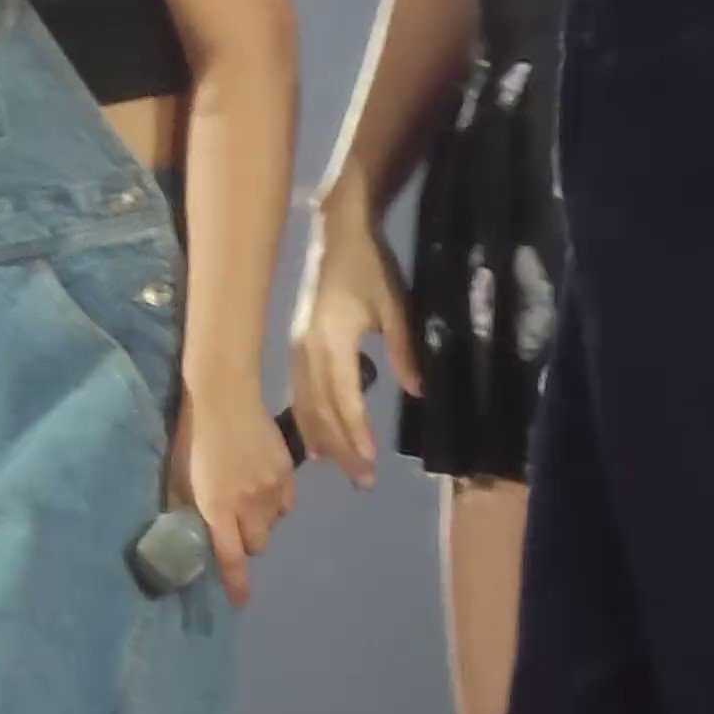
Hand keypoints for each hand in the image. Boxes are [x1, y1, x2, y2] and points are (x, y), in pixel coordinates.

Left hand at [170, 378, 296, 610]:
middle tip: (232, 526)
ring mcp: (271, 488)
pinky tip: (263, 487)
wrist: (224, 395)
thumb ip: (183, 505)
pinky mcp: (287, 471)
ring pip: (272, 524)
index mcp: (218, 508)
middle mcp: (248, 505)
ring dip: (260, 522)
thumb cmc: (192, 435)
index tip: (241, 601)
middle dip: (244, 543)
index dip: (237, 584)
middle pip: (256, 545)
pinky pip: (287, 503)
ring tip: (246, 501)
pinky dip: (275, 503)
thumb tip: (180, 527)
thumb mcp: (177, 475)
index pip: (231, 559)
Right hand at [289, 192, 419, 485]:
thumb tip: (418, 393)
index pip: (344, 395)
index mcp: (333, 339)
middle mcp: (308, 349)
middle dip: (342, 446)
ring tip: (342, 469)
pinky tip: (315, 444)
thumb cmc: (370, 266)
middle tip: (363, 481)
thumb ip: (405, 349)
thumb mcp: (395, 305)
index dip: (356, 430)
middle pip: (322, 409)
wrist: (336, 233)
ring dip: (324, 439)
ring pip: (306, 405)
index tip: (370, 459)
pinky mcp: (296, 347)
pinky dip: (308, 421)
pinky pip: (299, 393)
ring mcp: (297, 349)